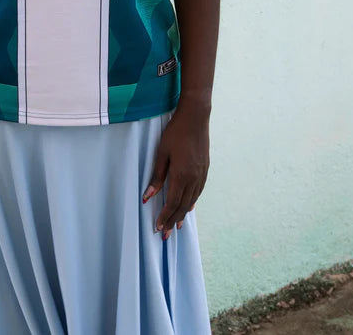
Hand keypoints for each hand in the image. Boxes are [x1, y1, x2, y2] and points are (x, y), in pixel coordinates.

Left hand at [142, 106, 209, 237]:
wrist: (196, 117)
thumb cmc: (175, 132)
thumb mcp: (162, 153)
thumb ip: (156, 177)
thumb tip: (147, 197)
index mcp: (181, 175)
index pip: (172, 203)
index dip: (164, 217)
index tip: (157, 228)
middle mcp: (193, 178)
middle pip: (183, 206)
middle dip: (173, 221)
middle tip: (166, 235)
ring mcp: (201, 174)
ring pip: (192, 200)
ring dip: (183, 214)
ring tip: (176, 226)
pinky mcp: (205, 169)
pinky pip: (198, 191)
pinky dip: (192, 202)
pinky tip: (189, 207)